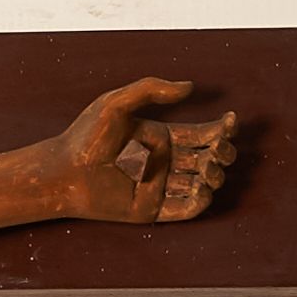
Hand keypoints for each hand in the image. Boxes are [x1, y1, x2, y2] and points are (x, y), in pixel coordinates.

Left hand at [50, 75, 237, 225]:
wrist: (64, 172)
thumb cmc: (85, 136)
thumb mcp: (118, 102)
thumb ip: (152, 89)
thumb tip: (191, 86)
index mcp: (160, 136)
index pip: (201, 134)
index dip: (222, 129)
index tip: (231, 121)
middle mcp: (162, 162)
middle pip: (208, 158)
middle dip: (223, 152)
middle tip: (218, 148)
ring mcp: (158, 186)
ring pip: (201, 183)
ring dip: (215, 175)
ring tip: (208, 167)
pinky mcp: (150, 210)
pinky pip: (184, 209)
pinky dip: (200, 202)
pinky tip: (202, 189)